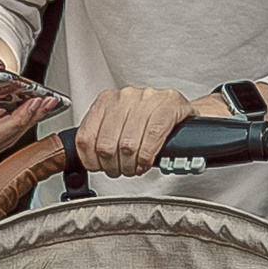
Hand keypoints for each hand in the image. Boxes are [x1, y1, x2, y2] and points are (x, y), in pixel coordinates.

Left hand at [69, 82, 204, 177]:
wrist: (181, 110)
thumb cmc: (148, 120)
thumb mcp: (120, 124)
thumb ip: (102, 137)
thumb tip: (90, 161)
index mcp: (106, 100)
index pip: (86, 137)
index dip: (92, 161)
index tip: (100, 167)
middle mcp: (124, 97)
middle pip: (106, 145)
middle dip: (113, 167)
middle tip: (121, 170)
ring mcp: (147, 99)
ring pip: (128, 145)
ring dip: (130, 166)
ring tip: (134, 168)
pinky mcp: (168, 106)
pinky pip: (152, 137)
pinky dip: (147, 157)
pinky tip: (146, 162)